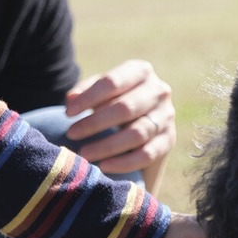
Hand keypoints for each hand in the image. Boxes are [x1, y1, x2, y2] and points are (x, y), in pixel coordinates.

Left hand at [64, 60, 175, 179]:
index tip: (68, 113)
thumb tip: (71, 100)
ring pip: (137, 133)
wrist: (141, 128)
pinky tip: (103, 166)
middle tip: (71, 134)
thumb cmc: (113, 103)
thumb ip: (84, 92)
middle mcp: (159, 91)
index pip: (113, 82)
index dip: (89, 98)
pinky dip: (124, 162)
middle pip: (125, 108)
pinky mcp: (169, 141)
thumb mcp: (100, 92)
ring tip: (84, 154)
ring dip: (107, 145)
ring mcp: (166, 117)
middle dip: (95, 122)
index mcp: (140, 71)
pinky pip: (147, 154)